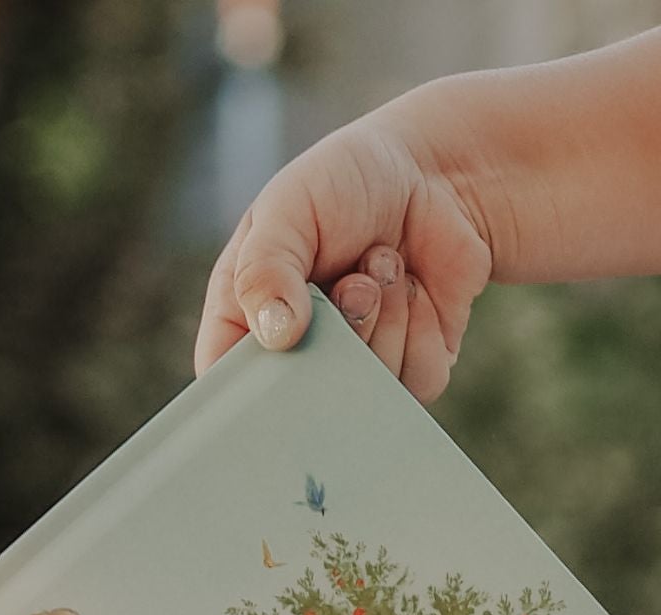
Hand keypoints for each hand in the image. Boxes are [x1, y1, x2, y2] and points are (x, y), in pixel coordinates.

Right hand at [195, 90, 497, 401]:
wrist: (432, 175)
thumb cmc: (346, 184)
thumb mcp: (288, 210)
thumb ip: (266, 268)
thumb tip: (275, 335)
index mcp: (252, 309)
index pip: (228, 376)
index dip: (248, 385)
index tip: (282, 352)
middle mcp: (306, 345)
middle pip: (311, 393)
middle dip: (340, 333)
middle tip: (353, 281)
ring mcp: (364, 360)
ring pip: (371, 388)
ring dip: (385, 319)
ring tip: (383, 262)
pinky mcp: (418, 364)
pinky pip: (421, 381)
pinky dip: (421, 331)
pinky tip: (417, 287)